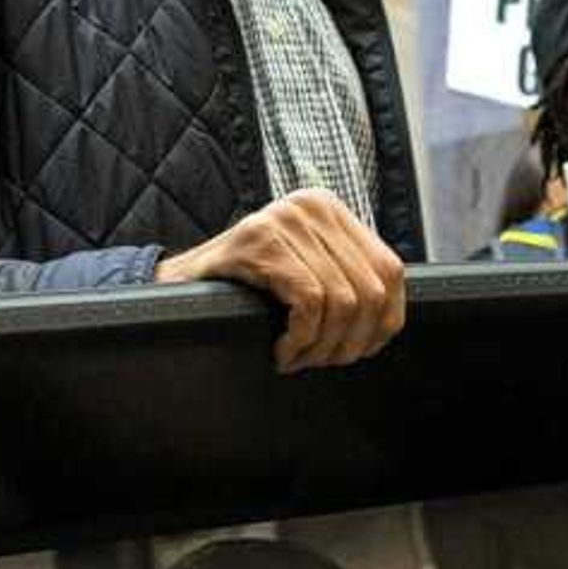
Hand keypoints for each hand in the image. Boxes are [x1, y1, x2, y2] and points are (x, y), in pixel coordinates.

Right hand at [157, 188, 407, 370]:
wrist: (177, 289)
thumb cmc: (245, 290)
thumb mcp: (304, 272)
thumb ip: (346, 280)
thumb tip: (388, 321)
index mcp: (331, 210)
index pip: (390, 271)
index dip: (383, 322)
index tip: (357, 350)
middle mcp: (313, 206)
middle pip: (369, 291)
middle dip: (349, 342)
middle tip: (319, 361)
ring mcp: (285, 219)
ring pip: (341, 301)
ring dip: (321, 346)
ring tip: (297, 358)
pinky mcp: (261, 240)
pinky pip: (308, 303)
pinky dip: (301, 339)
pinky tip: (281, 351)